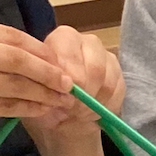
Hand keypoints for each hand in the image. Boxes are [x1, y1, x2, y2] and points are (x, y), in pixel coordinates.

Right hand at [0, 14, 76, 155]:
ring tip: (62, 99)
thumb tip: (31, 55)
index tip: (59, 61)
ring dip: (43, 92)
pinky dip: (27, 108)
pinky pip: (5, 106)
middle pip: (18, 57)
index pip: (9, 35)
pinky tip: (41, 110)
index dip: (40, 50)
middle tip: (69, 82)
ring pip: (15, 83)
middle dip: (49, 70)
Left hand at [24, 27, 125, 155]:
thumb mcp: (36, 96)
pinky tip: (92, 114)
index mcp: (62, 39)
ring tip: (80, 114)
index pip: (69, 46)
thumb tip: (58, 93)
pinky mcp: (119, 75)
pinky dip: (106, 107)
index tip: (62, 95)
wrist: (62, 117)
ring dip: (95, 102)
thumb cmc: (45, 100)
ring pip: (108, 80)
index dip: (68, 73)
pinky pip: (118, 92)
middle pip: (95, 64)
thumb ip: (44, 89)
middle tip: (73, 110)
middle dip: (85, 92)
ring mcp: (106, 57)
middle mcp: (86, 42)